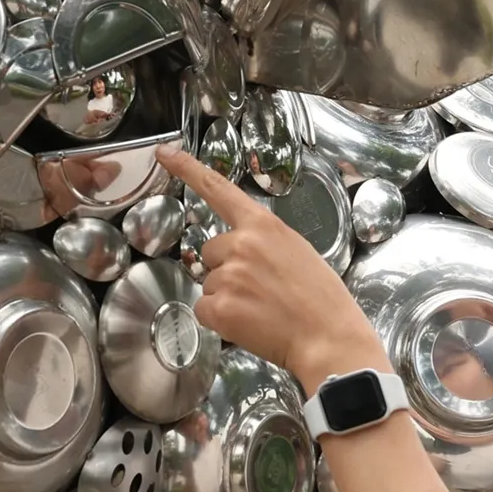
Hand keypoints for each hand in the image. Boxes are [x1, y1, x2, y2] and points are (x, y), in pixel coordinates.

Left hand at [157, 146, 385, 385]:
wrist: (328, 338)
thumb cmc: (321, 299)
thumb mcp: (297, 251)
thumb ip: (263, 243)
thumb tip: (240, 254)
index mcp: (263, 226)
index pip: (218, 189)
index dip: (187, 169)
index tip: (164, 153)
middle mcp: (241, 244)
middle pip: (209, 252)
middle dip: (226, 270)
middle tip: (260, 290)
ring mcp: (228, 275)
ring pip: (208, 284)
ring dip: (226, 297)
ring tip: (261, 309)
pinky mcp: (219, 307)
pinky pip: (204, 310)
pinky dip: (220, 320)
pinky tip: (249, 323)